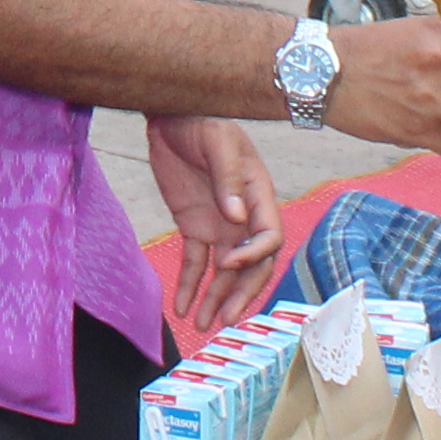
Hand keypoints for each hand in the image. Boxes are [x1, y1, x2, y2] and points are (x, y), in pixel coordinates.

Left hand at [146, 115, 284, 324]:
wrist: (171, 113)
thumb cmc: (203, 120)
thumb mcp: (216, 142)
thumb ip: (228, 178)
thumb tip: (236, 216)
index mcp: (259, 196)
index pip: (268, 236)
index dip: (254, 255)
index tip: (229, 263)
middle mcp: (244, 217)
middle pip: (251, 264)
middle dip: (239, 292)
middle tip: (226, 319)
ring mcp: (220, 225)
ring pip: (223, 271)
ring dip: (215, 298)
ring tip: (202, 326)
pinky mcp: (195, 227)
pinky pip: (195, 262)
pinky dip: (190, 285)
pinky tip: (181, 307)